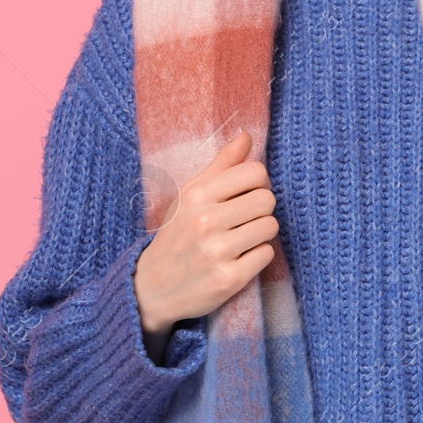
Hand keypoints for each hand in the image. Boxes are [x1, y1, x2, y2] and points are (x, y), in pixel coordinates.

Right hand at [132, 129, 277, 362]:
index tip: (246, 193)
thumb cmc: (177, 234)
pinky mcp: (228, 279)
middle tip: (245, 218)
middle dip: (261, 208)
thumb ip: (221, 164)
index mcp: (197, 194)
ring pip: (270, 227)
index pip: (256, 172)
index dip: (258, 182)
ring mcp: (218, 252)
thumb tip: (246, 135)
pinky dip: (257, 256)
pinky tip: (239, 258)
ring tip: (241, 238)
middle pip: (267, 199)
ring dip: (261, 232)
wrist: (152, 287)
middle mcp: (206, 221)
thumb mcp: (190, 194)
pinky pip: (266, 255)